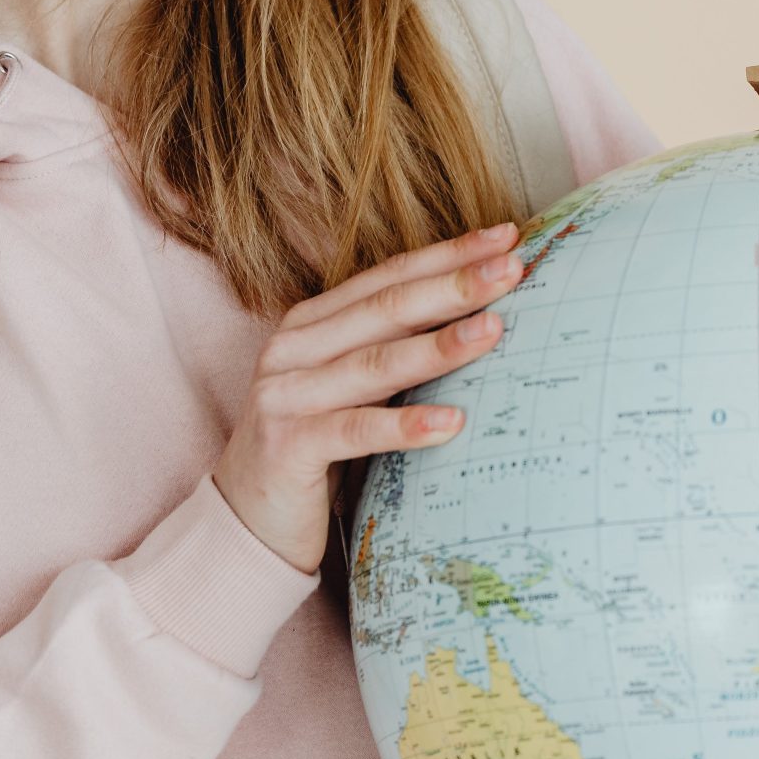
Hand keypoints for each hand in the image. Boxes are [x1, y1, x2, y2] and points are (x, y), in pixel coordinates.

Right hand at [211, 220, 527, 572]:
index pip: (388, 278)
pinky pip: (355, 431)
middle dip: (452, 285)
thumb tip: (486, 318)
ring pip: (374, 364)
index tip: (505, 237)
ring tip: (493, 331)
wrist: (246, 521)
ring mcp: (285, 396)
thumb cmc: (316, 449)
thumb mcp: (353, 390)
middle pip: (385, 308)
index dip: (446, 255)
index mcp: (312, 323)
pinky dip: (404, 425)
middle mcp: (293, 349)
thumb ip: (394, 353)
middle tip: (512, 267)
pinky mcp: (287, 447)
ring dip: (438, 346)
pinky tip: (452, 422)